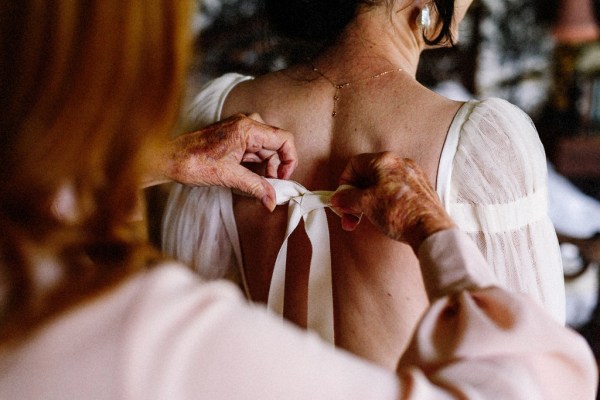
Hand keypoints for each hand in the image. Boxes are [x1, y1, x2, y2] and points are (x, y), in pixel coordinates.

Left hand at [146, 113, 296, 210]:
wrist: (168, 158)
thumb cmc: (193, 162)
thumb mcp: (229, 177)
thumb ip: (256, 187)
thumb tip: (272, 201)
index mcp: (248, 128)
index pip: (284, 139)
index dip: (289, 159)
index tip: (283, 177)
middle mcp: (246, 123)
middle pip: (275, 144)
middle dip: (275, 166)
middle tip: (270, 185)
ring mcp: (239, 129)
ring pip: (264, 147)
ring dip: (265, 166)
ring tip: (258, 184)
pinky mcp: (232, 136)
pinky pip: (252, 148)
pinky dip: (255, 163)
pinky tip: (249, 177)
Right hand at [330, 152, 454, 251]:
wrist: (429, 229)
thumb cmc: (400, 212)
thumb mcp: (365, 204)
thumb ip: (347, 198)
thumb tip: (338, 198)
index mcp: (384, 161)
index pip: (355, 164)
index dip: (344, 181)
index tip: (342, 197)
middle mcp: (400, 164)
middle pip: (367, 176)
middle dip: (354, 197)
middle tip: (349, 214)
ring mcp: (412, 176)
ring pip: (380, 186)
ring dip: (367, 203)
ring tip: (364, 220)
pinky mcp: (419, 190)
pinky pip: (394, 192)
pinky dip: (383, 203)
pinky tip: (381, 218)